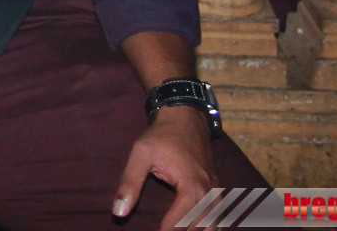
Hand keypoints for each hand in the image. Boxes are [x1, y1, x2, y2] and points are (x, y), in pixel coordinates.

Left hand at [112, 106, 214, 224]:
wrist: (186, 117)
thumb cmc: (162, 135)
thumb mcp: (141, 155)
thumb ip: (129, 183)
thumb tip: (118, 212)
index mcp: (191, 187)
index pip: (180, 223)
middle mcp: (209, 194)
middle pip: (198, 227)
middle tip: (163, 230)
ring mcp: (216, 193)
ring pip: (212, 226)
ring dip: (196, 230)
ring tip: (176, 229)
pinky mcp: (217, 190)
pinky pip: (217, 217)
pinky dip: (207, 226)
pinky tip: (195, 228)